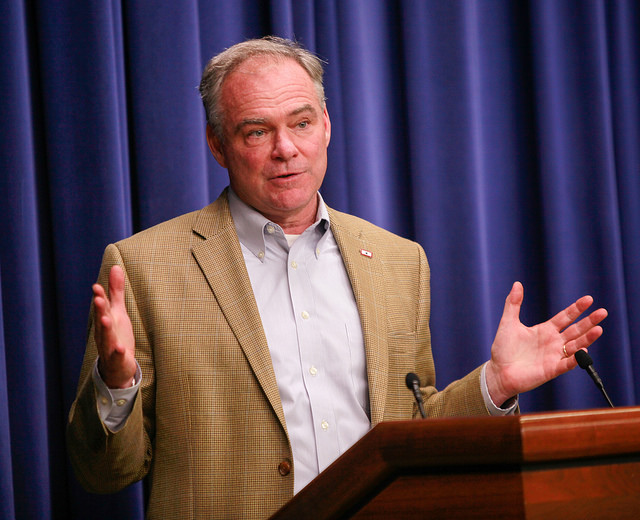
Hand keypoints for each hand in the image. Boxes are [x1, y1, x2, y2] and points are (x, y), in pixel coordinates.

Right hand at [93, 265, 136, 388]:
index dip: (100, 297)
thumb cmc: (116, 335)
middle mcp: (104, 332)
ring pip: (106, 337)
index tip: (96, 286)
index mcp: (105, 320)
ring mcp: (109, 346)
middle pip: (101, 319)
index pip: (102, 307)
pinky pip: (117, 356)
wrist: (115, 367)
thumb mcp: (118, 311)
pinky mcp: (117, 359)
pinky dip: (118, 353)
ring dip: (106, 329)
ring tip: (106, 320)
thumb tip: (115, 266)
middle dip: (99, 309)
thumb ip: (116, 291)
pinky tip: (121, 349)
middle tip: (98, 298)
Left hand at [485, 281, 607, 405]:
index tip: (589, 299)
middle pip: (575, 330)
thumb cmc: (503, 348)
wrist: (498, 371)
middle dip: (589, 321)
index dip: (577, 308)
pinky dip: (574, 359)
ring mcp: (554, 356)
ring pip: (575, 346)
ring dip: (587, 339)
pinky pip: (566, 364)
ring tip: (598, 329)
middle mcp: (553, 342)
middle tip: (602, 312)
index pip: (565, 317)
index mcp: (545, 330)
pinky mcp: (551, 370)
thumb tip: (517, 284)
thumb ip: (513, 304)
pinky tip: (582, 351)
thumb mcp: (508, 322)